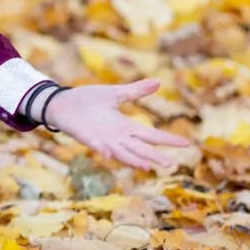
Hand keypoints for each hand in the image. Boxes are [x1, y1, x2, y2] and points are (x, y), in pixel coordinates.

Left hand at [43, 79, 191, 172]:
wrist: (63, 102)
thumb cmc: (89, 99)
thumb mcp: (116, 93)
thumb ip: (136, 91)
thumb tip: (159, 82)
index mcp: (126, 126)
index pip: (151, 135)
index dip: (168, 139)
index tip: (186, 144)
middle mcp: (117, 136)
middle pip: (140, 148)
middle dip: (153, 156)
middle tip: (170, 165)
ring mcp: (103, 139)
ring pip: (122, 153)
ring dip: (133, 160)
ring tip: (147, 167)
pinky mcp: (87, 137)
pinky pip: (96, 145)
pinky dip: (102, 149)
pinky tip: (109, 153)